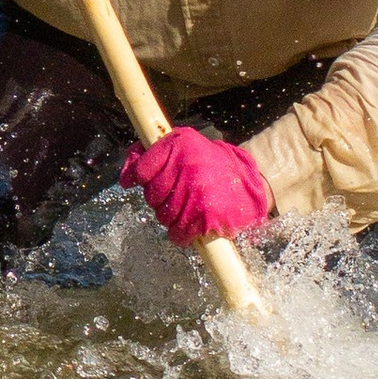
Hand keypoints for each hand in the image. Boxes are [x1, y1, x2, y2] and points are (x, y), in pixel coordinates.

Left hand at [122, 125, 270, 246]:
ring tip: (187, 206)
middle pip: (151, 195)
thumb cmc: (212, 165)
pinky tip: (188, 226)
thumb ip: (151, 155)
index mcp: (180, 144)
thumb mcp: (184, 146)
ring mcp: (195, 193)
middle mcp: (186, 166)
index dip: (138, 176)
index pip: (142, 168)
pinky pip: (176, 233)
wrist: (253, 184)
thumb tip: (124, 178)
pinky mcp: (204, 217)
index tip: (141, 179)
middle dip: (160, 198)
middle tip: (177, 192)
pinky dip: (179, 234)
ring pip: (162, 215)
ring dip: (170, 215)